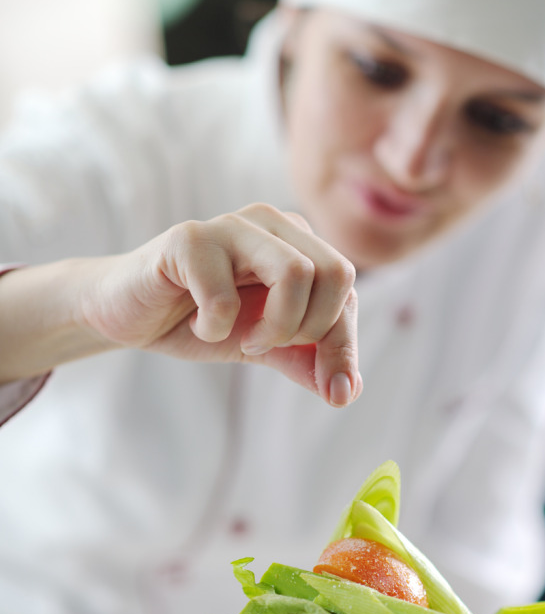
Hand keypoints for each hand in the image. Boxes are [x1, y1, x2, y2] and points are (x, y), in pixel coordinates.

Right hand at [79, 204, 360, 406]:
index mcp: (298, 241)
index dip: (344, 345)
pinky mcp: (188, 239)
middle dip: (310, 329)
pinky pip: (225, 296)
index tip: (333, 389)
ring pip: (295, 273)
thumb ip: (308, 361)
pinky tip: (195, 323)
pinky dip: (213, 328)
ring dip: (274, 327)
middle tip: (267, 344)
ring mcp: (231, 224)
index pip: (347, 289)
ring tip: (241, 337)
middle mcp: (272, 222)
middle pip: (336, 273)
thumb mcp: (265, 346)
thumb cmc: (202, 320)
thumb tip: (347, 391)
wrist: (129, 314)